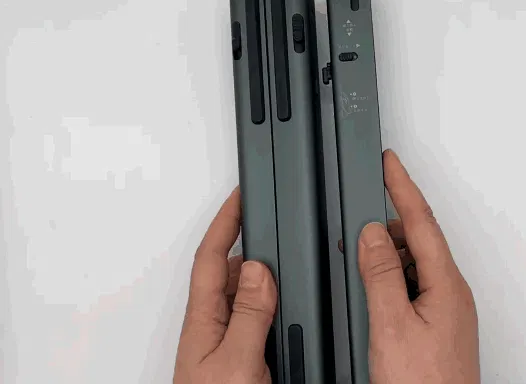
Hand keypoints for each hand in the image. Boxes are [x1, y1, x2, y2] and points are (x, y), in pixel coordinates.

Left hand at [174, 188, 275, 383]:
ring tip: (289, 265)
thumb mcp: (236, 361)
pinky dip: (272, 302)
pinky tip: (286, 307)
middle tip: (273, 224)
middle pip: (229, 270)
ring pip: (246, 294)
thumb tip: (259, 270)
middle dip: (250, 243)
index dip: (225, 221)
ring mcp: (226, 342)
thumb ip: (248, 314)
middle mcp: (212, 326)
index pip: (212, 257)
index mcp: (204, 320)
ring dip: (265, 276)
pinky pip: (257, 317)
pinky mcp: (240, 357)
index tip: (241, 196)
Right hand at [359, 150, 479, 383]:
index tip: (389, 162)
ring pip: (413, 265)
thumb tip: (370, 236)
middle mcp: (450, 293)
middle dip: (387, 226)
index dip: (403, 187)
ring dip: (386, 256)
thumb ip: (381, 276)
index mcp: (446, 285)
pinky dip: (390, 279)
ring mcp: (445, 310)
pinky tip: (371, 290)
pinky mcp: (436, 326)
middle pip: (417, 240)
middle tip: (356, 218)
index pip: (421, 222)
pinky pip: (412, 287)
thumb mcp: (392, 326)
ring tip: (357, 262)